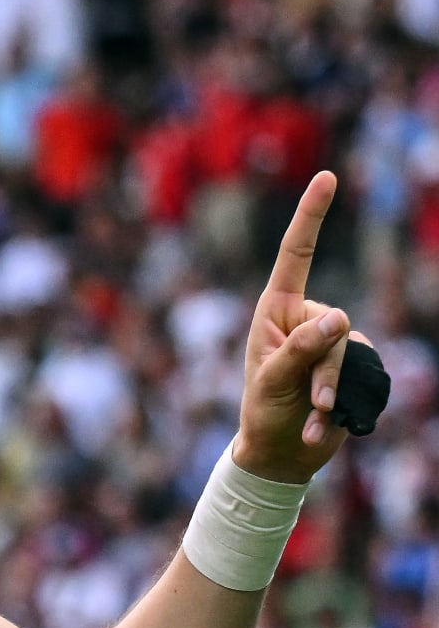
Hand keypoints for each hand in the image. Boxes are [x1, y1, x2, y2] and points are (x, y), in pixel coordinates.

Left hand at [234, 171, 372, 483]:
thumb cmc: (264, 413)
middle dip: (326, 369)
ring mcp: (332, 343)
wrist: (281, 452)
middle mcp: (307, 319)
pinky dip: (348, 405)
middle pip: (335, 327)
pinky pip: (364, 374)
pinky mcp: (352, 365)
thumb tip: (340, 319)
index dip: (311, 216)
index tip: (326, 176)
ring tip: (315, 418)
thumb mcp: (273, 381)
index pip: (294, 255)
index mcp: (276, 310)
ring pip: (352, 353)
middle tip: (312, 402)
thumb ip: (301, 350)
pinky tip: (327, 426)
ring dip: (335, 392)